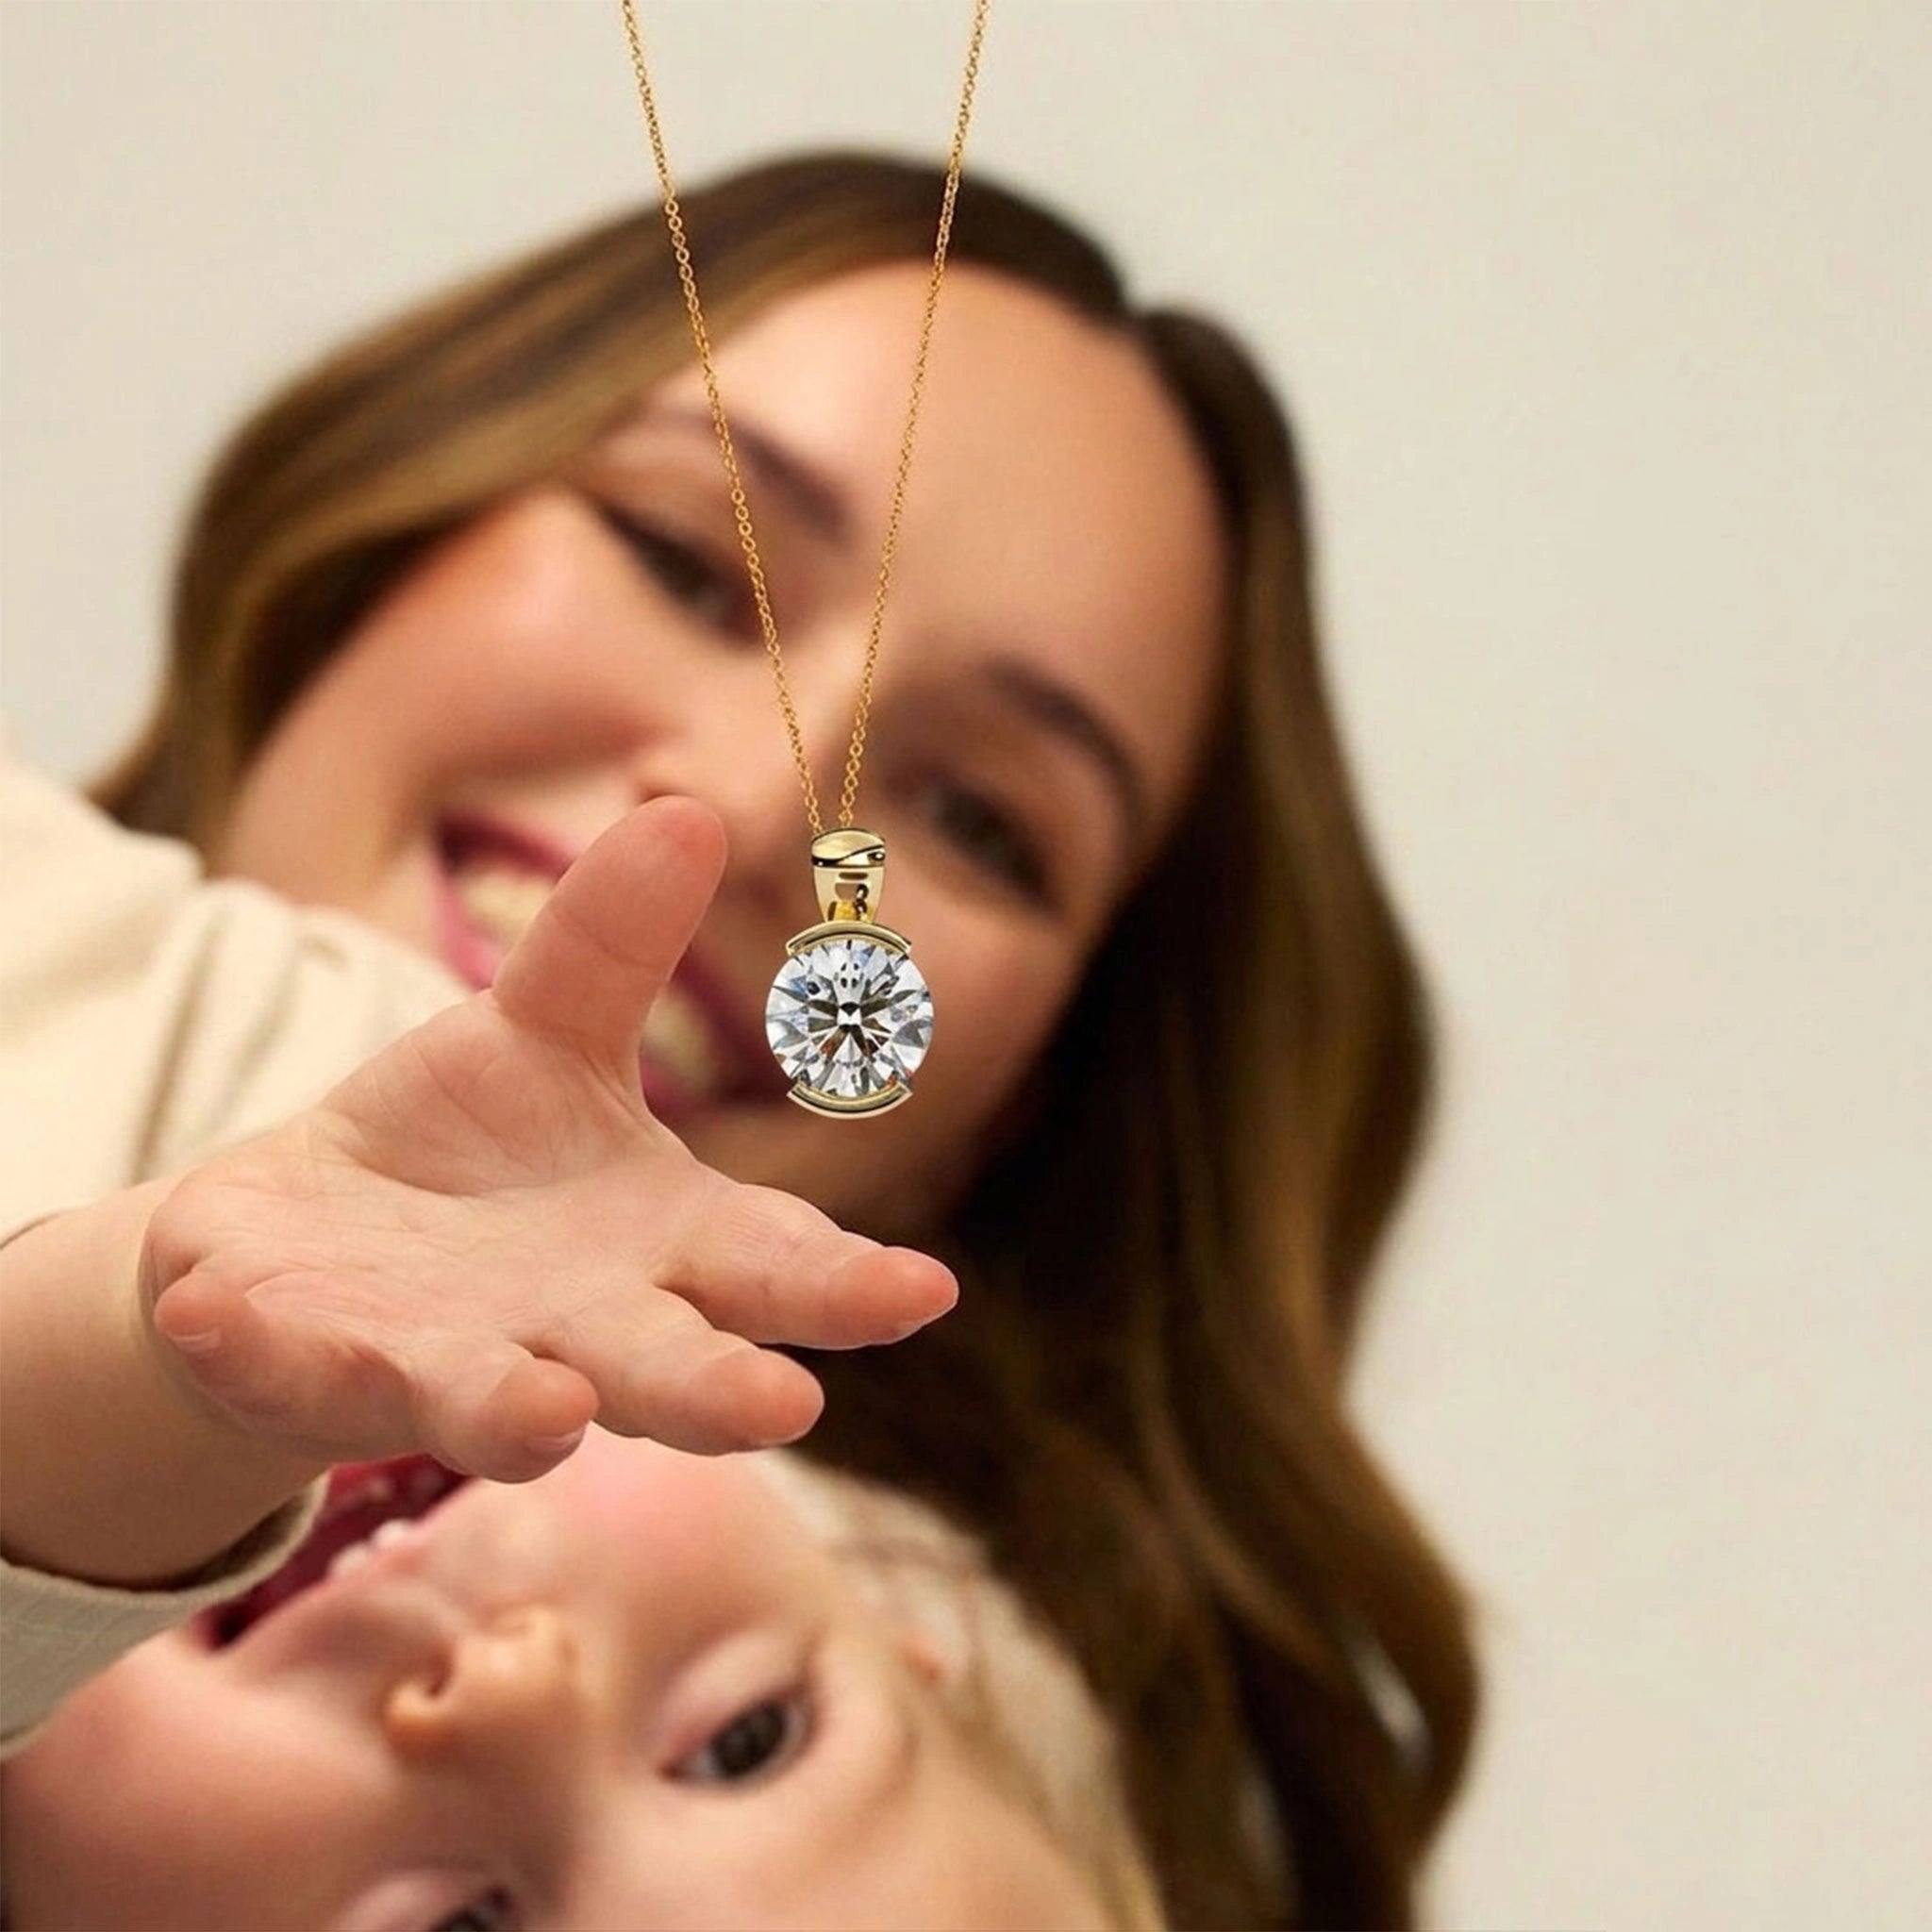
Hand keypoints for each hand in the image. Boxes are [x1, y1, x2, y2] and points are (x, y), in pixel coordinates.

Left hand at [139, 796, 955, 1485]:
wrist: (309, 1239)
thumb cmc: (469, 1149)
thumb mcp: (543, 1030)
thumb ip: (613, 943)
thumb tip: (691, 808)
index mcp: (656, 1244)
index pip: (767, 1265)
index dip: (845, 1286)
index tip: (923, 1292)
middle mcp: (575, 1326)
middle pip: (662, 1364)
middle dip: (717, 1388)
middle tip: (785, 1408)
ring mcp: (449, 1359)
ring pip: (497, 1405)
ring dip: (518, 1413)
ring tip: (548, 1413)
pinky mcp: (318, 1365)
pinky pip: (300, 1366)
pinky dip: (271, 1352)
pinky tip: (225, 1317)